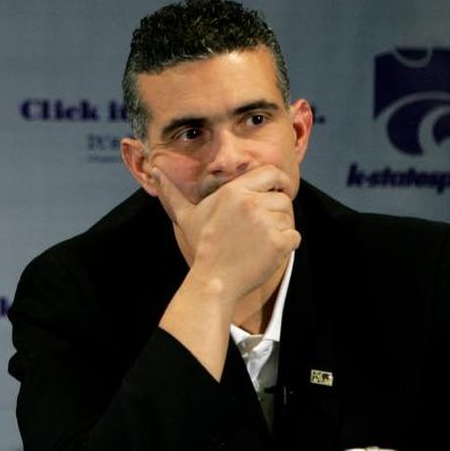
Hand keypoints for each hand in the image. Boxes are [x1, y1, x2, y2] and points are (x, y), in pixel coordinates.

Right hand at [152, 165, 300, 303]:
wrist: (213, 280)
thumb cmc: (202, 247)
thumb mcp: (187, 216)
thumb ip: (173, 192)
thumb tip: (154, 170)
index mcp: (233, 191)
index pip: (272, 173)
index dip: (279, 183)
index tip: (277, 195)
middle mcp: (250, 202)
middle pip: (283, 199)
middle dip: (278, 213)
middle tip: (263, 228)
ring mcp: (265, 222)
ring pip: (289, 219)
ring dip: (280, 231)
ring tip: (258, 244)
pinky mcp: (278, 241)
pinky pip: (295, 237)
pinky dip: (286, 247)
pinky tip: (266, 253)